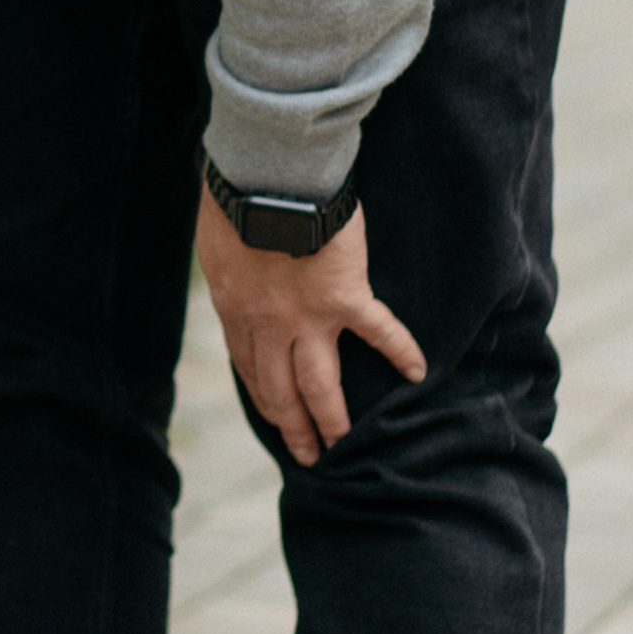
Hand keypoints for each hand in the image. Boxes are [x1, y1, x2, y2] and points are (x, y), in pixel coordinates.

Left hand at [196, 187, 424, 467]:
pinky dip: (400, 352)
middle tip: (308, 456)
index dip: (265, 400)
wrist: (265, 177)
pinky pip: (379, 332)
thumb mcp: (215, 247)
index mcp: (237, 312)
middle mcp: (269, 325)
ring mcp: (308, 316)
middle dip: (294, 427)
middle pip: (281, 391)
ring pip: (320, 383)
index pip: (250, 369)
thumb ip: (230, 276)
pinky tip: (416, 373)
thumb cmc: (235, 200)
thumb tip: (236, 283)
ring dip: (332, 419)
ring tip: (344, 444)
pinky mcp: (346, 296)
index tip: (276, 422)